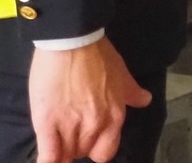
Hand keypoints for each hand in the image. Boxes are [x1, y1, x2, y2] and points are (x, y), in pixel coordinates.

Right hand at [29, 37, 151, 162]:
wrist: (71, 39)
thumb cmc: (97, 53)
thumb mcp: (121, 72)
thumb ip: (132, 91)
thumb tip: (145, 99)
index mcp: (114, 116)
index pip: (106, 151)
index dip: (96, 147)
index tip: (88, 139)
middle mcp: (95, 125)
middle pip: (84, 152)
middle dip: (77, 144)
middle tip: (70, 130)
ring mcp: (71, 126)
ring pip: (66, 154)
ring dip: (61, 147)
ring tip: (55, 136)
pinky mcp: (47, 124)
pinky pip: (48, 156)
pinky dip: (47, 160)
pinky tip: (46, 158)